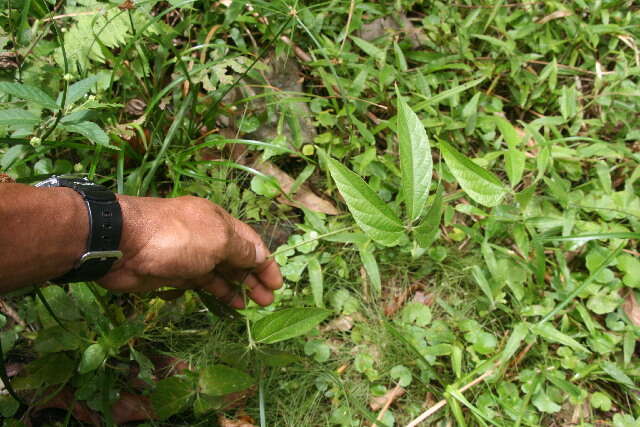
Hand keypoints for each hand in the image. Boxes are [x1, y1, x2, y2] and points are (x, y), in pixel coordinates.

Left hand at [98, 195, 282, 307]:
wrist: (122, 243)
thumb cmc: (176, 237)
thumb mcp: (218, 240)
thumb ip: (241, 251)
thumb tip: (260, 257)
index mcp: (220, 221)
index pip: (251, 242)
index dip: (266, 263)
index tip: (277, 284)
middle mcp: (207, 236)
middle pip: (238, 257)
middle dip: (255, 277)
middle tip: (268, 301)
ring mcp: (190, 254)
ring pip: (221, 271)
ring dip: (239, 286)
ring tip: (254, 305)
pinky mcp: (174, 272)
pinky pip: (202, 282)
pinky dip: (218, 291)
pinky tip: (230, 302)